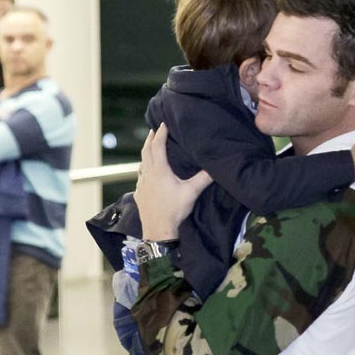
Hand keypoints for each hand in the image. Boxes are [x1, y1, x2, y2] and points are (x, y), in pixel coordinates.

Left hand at [134, 123, 212, 240]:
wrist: (158, 230)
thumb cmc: (174, 210)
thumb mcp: (192, 192)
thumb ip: (204, 178)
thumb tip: (216, 167)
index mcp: (159, 170)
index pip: (158, 146)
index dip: (160, 133)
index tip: (163, 124)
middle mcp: (147, 174)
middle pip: (146, 151)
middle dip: (150, 139)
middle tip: (153, 130)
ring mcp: (141, 184)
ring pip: (141, 163)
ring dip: (146, 153)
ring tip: (151, 148)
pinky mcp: (139, 193)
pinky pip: (140, 176)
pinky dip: (144, 169)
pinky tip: (147, 173)